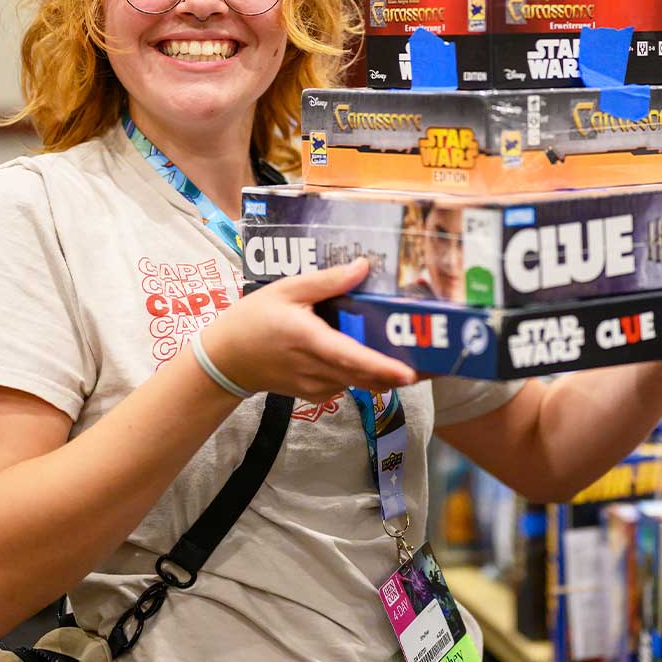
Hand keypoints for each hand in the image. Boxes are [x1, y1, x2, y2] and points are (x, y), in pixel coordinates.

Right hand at [202, 258, 417, 400]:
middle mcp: (316, 370)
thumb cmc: (254, 319)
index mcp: (310, 341)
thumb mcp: (287, 289)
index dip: (382, 366)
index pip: (352, 358)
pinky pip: (348, 384)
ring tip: (411, 352)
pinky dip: (363, 373)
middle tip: (435, 358)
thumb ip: (327, 281)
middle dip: (401, 371)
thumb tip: (363, 267)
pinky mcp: (316, 394)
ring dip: (385, 372)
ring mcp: (317, 387)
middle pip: (368, 377)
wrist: (226, 360)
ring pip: (362, 383)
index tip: (410, 372)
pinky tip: (370, 354)